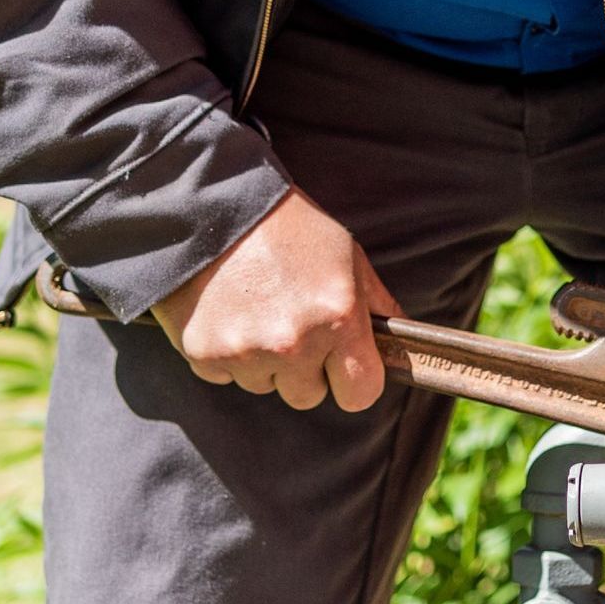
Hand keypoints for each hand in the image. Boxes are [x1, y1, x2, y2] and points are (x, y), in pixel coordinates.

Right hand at [153, 189, 399, 411]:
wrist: (215, 207)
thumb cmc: (291, 228)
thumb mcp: (348, 255)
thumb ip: (378, 305)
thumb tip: (399, 342)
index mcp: (338, 318)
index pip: (361, 395)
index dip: (354, 381)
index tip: (344, 366)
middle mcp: (293, 343)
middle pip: (308, 396)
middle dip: (304, 370)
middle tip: (292, 324)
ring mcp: (246, 352)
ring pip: (264, 386)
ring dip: (263, 361)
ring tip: (257, 311)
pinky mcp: (204, 354)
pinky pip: (224, 377)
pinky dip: (227, 354)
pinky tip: (228, 314)